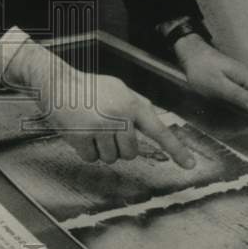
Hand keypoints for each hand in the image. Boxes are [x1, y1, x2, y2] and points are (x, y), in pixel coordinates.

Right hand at [4, 41, 195, 167]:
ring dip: (100, 148)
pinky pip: (91, 159)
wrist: (57, 82)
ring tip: (89, 126)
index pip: (158, 130)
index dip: (176, 149)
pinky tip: (78, 131)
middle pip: (130, 153)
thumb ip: (137, 106)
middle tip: (104, 127)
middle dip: (118, 146)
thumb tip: (154, 127)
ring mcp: (100, 127)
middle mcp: (119, 116)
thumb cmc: (89, 87)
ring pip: (111, 158)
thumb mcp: (119, 89)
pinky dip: (85, 150)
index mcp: (132, 104)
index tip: (191, 165)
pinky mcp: (82, 137)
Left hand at [172, 33, 247, 110]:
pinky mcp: (240, 84)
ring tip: (228, 116)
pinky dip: (238, 106)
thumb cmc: (203, 70)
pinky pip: (245, 99)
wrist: (194, 55)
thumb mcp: (218, 85)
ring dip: (244, 113)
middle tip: (233, 123)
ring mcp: (247, 81)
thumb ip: (237, 94)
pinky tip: (227, 109)